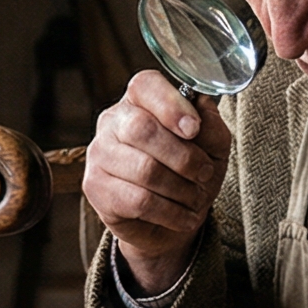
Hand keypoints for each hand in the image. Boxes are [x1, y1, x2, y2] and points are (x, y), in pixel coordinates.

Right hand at [82, 71, 232, 294]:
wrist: (169, 221)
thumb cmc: (189, 174)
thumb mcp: (212, 148)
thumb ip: (211, 127)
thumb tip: (201, 111)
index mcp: (140, 101)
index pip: (145, 85)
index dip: (171, 105)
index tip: (194, 129)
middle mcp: (112, 121)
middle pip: (142, 129)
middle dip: (184, 157)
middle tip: (204, 173)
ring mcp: (99, 154)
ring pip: (144, 169)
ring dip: (181, 189)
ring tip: (194, 198)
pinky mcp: (95, 187)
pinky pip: (139, 200)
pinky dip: (171, 212)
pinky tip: (182, 217)